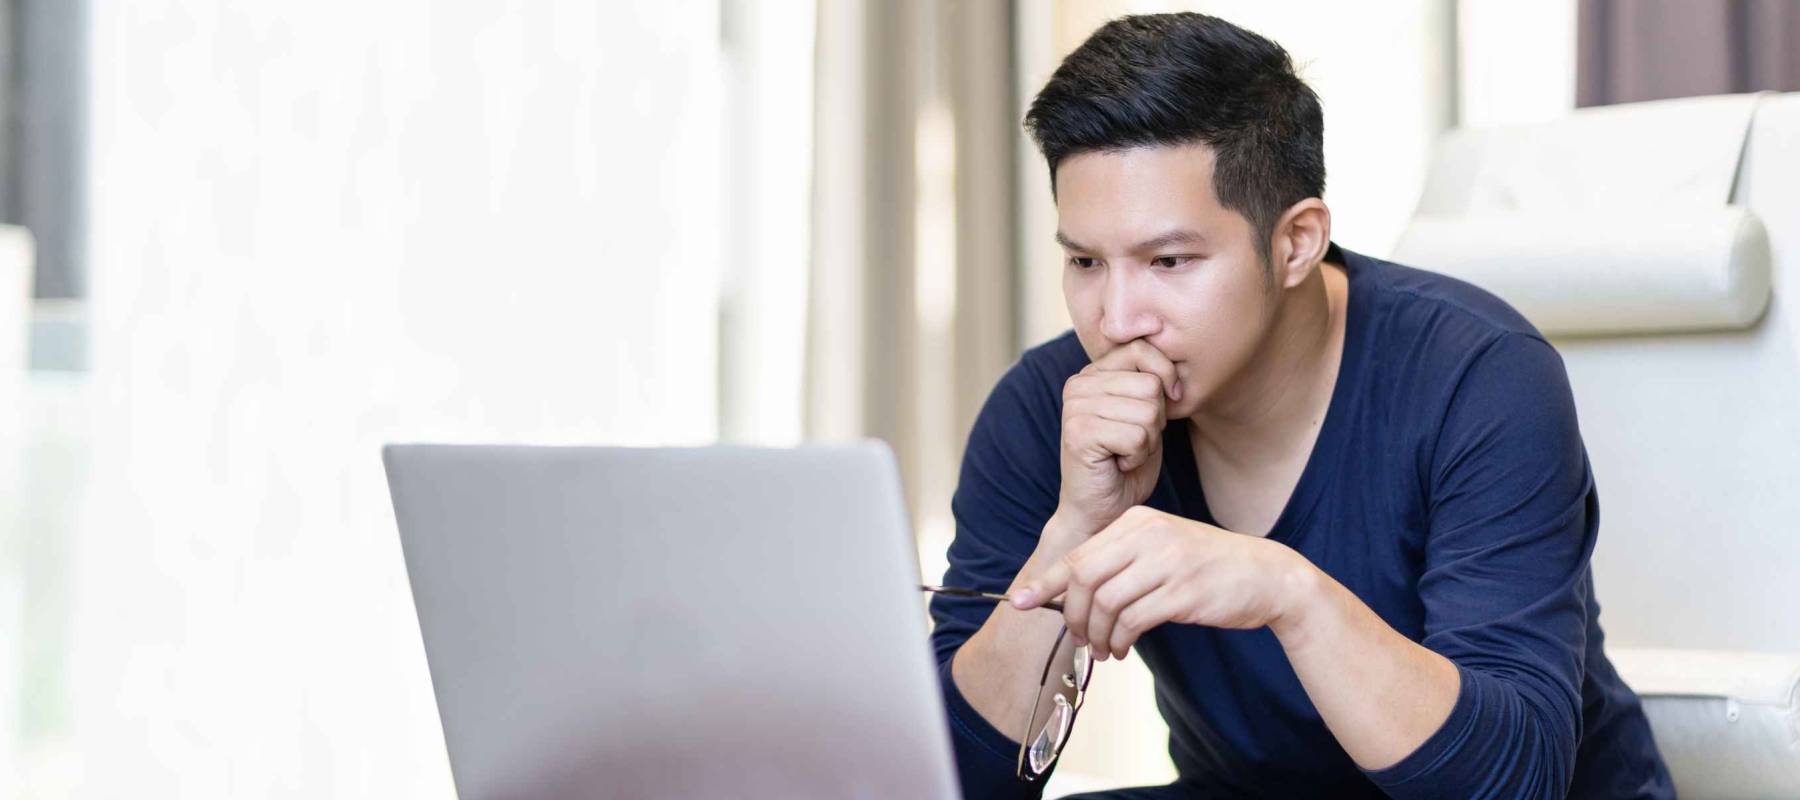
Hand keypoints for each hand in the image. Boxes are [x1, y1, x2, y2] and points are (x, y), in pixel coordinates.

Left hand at [1010, 506, 1318, 660]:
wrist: (1266, 576)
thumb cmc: (1206, 567)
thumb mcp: (1160, 549)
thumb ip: (1120, 561)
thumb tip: (1069, 593)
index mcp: (1137, 520)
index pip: (1079, 553)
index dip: (1046, 582)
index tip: (1021, 602)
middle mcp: (1148, 534)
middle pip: (1085, 577)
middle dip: (1074, 615)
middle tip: (1081, 638)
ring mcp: (1167, 561)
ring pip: (1106, 602)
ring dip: (1098, 634)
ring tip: (1105, 649)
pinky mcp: (1183, 592)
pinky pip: (1133, 621)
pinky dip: (1120, 640)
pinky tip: (1124, 649)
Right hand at [1057, 340, 1180, 533]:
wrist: (1101, 510)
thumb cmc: (1126, 463)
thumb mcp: (1145, 413)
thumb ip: (1151, 382)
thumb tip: (1174, 366)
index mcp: (1092, 373)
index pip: (1142, 348)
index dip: (1166, 376)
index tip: (1168, 402)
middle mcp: (1078, 384)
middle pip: (1150, 384)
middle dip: (1155, 419)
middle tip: (1132, 440)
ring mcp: (1075, 408)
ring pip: (1148, 411)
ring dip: (1147, 441)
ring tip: (1124, 452)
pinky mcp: (1079, 433)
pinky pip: (1137, 435)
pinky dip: (1137, 456)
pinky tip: (1118, 463)